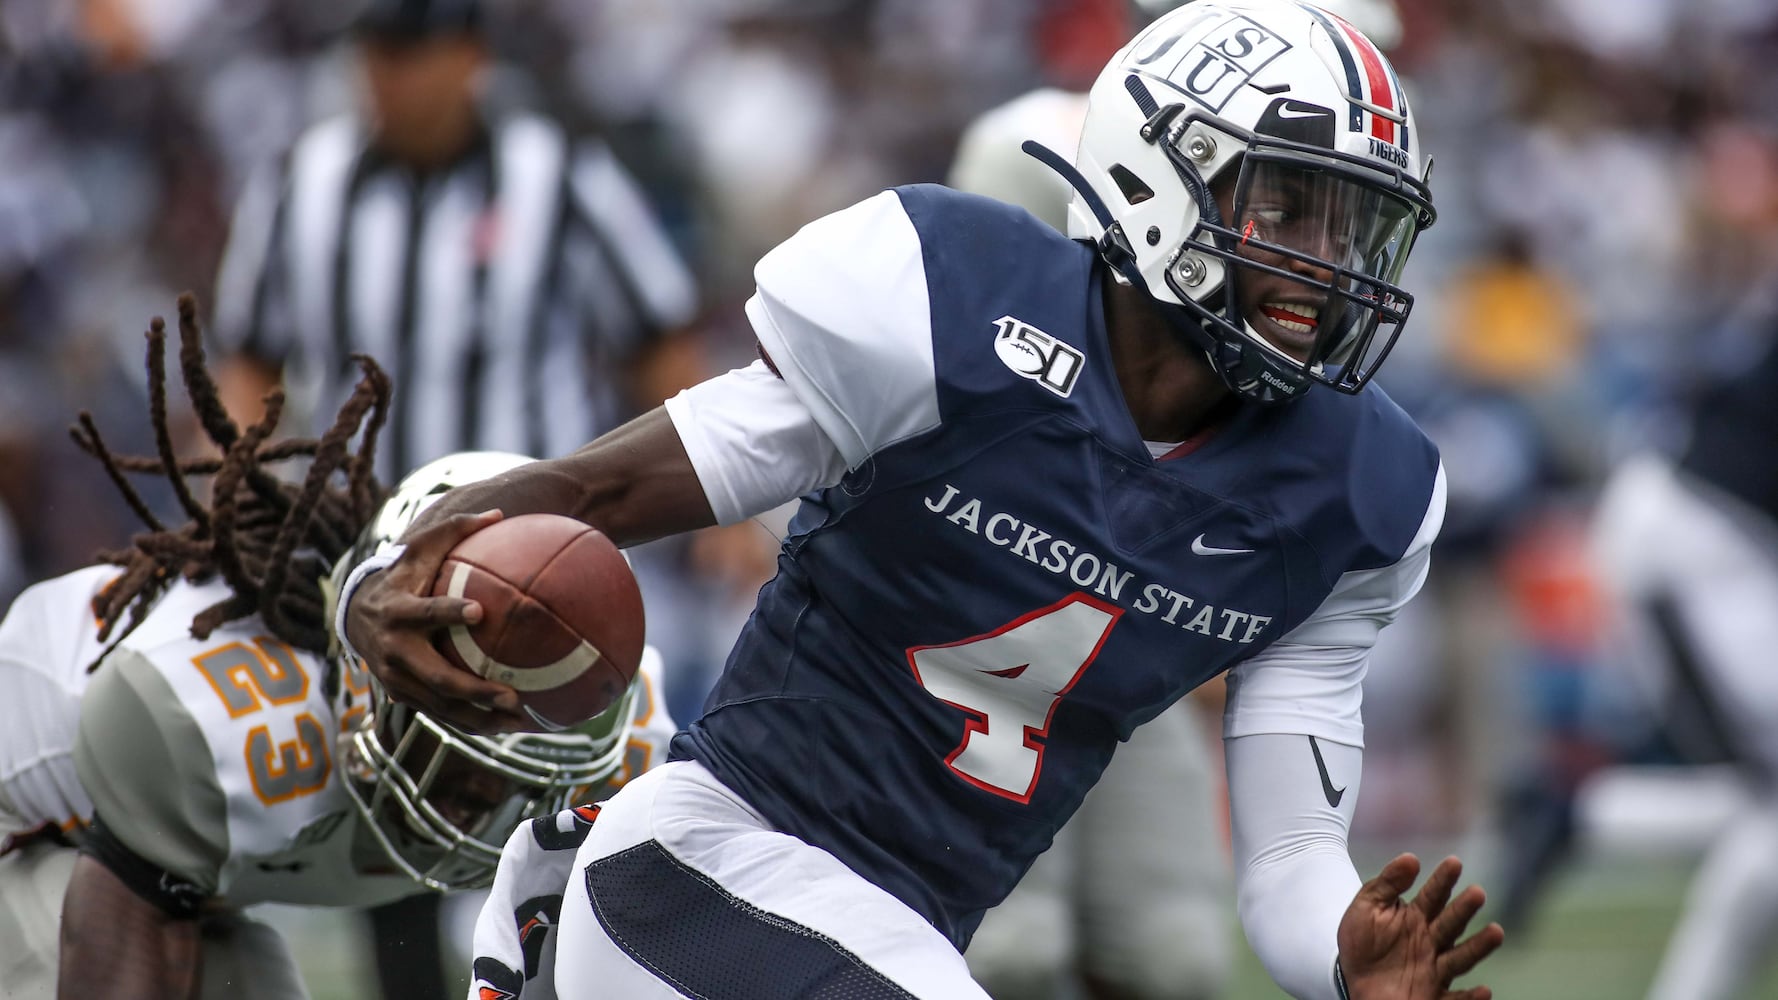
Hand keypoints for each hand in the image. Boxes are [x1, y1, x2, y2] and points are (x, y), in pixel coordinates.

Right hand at [344, 510, 532, 733]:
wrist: (355, 613)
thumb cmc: (402, 574)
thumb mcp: (420, 548)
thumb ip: (456, 529)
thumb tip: (499, 514)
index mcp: (398, 611)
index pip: (425, 613)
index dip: (449, 612)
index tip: (480, 611)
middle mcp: (394, 650)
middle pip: (436, 676)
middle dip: (473, 688)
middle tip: (511, 695)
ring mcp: (395, 678)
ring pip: (440, 705)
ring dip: (478, 717)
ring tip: (518, 721)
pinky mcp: (402, 695)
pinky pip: (438, 714)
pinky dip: (469, 724)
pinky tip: (504, 728)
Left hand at [1337, 854, 1503, 999]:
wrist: (1354, 982)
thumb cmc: (1363, 944)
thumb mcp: (1366, 908)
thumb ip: (1386, 884)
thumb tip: (1412, 857)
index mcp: (1416, 918)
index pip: (1432, 896)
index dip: (1442, 880)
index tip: (1454, 862)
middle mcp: (1431, 942)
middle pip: (1450, 924)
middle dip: (1463, 909)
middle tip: (1477, 893)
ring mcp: (1434, 969)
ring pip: (1459, 958)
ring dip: (1478, 947)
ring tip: (1496, 932)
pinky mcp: (1433, 996)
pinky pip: (1454, 999)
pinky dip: (1470, 998)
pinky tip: (1484, 991)